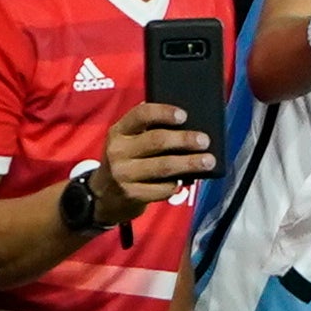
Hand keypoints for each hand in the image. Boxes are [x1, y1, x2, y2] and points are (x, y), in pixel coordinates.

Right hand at [86, 97, 215, 215]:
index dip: (164, 112)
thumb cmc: (127, 161)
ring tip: (208, 161)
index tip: (184, 115)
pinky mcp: (131, 194)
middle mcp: (118, 151)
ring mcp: (123, 174)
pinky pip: (162, 188)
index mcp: (119, 131)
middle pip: (157, 140)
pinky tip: (185, 182)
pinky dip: (177, 185)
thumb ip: (149, 131)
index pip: (141, 115)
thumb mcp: (128, 142)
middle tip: (204, 140)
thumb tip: (190, 124)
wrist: (102, 197)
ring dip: (189, 163)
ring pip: (164, 166)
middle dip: (185, 139)